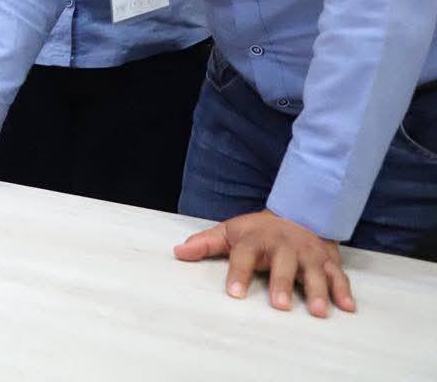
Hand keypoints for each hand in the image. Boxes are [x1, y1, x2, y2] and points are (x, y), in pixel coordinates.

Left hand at [174, 209, 355, 316]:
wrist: (298, 213)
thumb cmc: (259, 231)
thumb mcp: (231, 232)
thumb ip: (205, 243)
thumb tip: (178, 252)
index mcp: (257, 239)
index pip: (245, 254)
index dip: (239, 273)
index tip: (234, 294)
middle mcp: (285, 246)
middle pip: (284, 264)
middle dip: (282, 284)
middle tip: (280, 306)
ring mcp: (308, 254)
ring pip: (314, 272)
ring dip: (317, 290)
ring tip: (317, 311)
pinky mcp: (328, 262)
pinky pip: (339, 276)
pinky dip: (344, 291)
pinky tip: (346, 307)